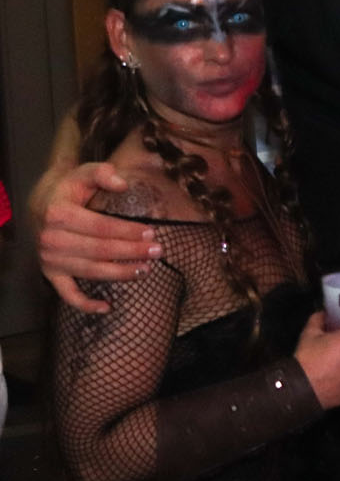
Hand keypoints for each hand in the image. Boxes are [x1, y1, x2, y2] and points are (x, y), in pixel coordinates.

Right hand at [35, 162, 162, 313]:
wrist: (41, 205)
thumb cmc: (70, 189)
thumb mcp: (83, 173)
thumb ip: (102, 173)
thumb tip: (122, 184)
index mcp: (59, 214)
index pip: (101, 227)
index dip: (128, 231)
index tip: (152, 232)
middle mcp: (51, 240)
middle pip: (100, 251)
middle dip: (131, 251)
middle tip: (157, 251)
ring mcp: (50, 260)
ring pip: (91, 271)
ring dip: (120, 274)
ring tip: (146, 269)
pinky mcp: (51, 274)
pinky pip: (67, 294)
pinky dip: (85, 304)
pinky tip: (107, 307)